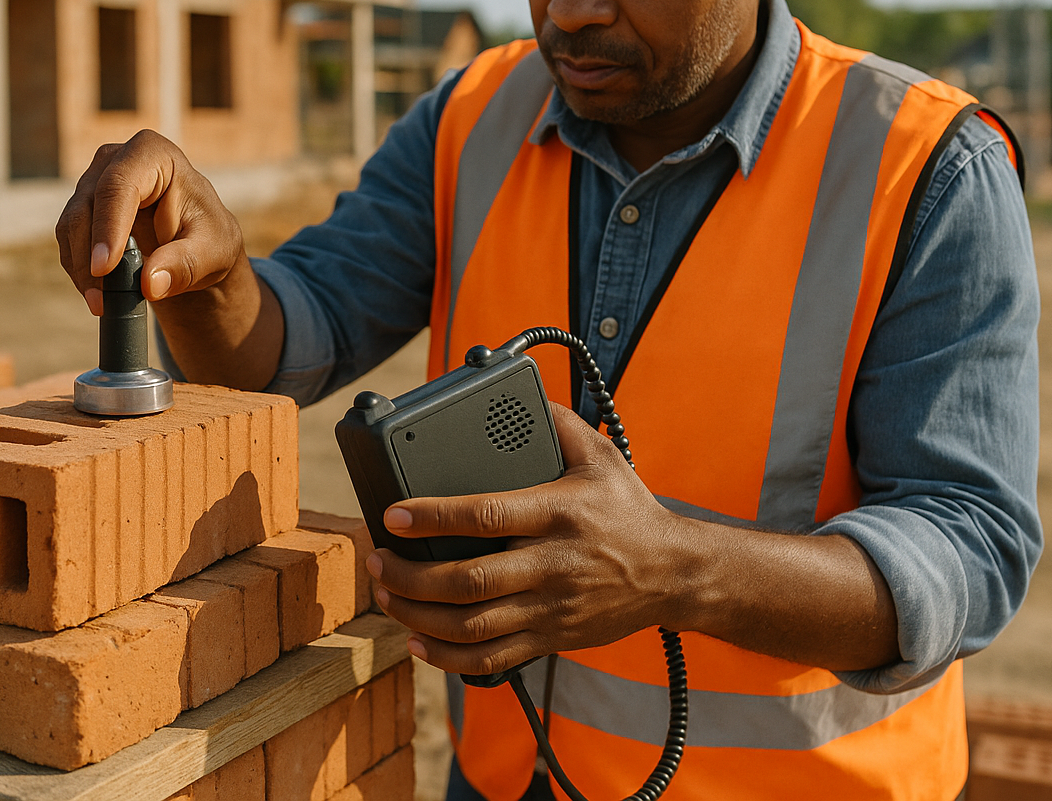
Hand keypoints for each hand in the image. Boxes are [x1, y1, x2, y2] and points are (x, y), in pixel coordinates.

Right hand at [55, 131, 246, 316]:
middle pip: (87, 206)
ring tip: (102, 304)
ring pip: (71, 225)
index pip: (120, 185)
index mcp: (153, 154)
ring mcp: (94, 181)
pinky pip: (69, 241)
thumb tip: (150, 284)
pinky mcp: (82, 207)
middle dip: (89, 257)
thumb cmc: (208, 238)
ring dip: (82, 269)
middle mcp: (116, 159)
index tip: (104, 268)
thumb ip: (184, 265)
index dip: (108, 226)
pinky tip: (98, 295)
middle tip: (101, 301)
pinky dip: (80, 271)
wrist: (196, 242)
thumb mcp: (211, 254)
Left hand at [367, 403, 695, 677]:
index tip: (393, 515)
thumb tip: (520, 392)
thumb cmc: (629, 511)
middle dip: (412, 576)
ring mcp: (551, 607)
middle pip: (470, 581)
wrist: (675, 574)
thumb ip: (559, 423)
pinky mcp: (551, 638)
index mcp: (558, 513)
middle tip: (376, 560)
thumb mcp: (601, 457)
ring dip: (419, 616)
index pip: (486, 516)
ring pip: (474, 625)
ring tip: (387, 594)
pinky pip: (493, 659)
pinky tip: (419, 641)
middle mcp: (552, 564)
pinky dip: (449, 657)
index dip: (433, 517)